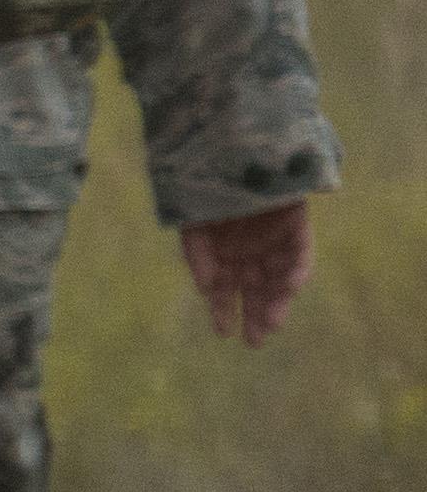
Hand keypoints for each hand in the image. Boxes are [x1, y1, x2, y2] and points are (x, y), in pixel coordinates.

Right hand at [180, 198, 313, 345]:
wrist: (232, 150)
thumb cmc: (205, 187)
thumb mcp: (191, 223)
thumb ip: (197, 255)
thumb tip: (206, 289)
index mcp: (223, 253)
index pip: (226, 289)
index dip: (224, 311)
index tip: (223, 333)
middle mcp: (250, 252)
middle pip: (256, 291)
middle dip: (255, 316)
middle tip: (254, 341)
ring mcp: (274, 242)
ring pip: (279, 280)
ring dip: (277, 302)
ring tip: (271, 323)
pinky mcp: (296, 228)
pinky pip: (300, 256)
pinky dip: (296, 272)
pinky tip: (288, 288)